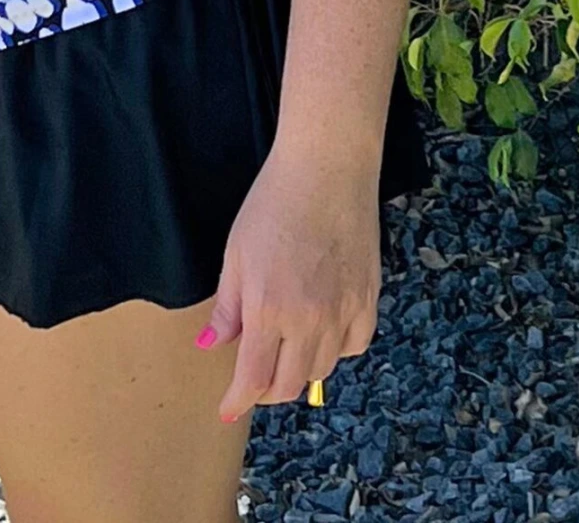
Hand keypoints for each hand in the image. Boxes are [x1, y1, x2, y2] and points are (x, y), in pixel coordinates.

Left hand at [195, 148, 381, 421]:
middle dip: (267, 389)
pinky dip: (336, 349)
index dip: (239, 400)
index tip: (228, 409)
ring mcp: (343, 312)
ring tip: (285, 345)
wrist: (327, 169)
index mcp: (268, 309)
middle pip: (290, 384)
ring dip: (300, 368)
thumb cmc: (273, 203)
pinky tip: (322, 328)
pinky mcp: (369, 301)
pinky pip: (354, 346)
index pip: (254, 378)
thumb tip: (210, 346)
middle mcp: (309, 321)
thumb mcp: (236, 253)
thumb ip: (227, 307)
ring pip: (322, 370)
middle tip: (255, 375)